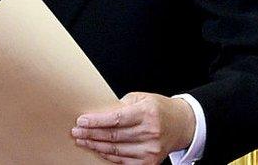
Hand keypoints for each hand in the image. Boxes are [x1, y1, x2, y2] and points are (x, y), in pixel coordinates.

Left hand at [72, 92, 194, 163]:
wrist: (181, 125)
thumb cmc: (159, 109)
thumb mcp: (143, 98)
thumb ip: (122, 106)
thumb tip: (99, 114)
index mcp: (148, 112)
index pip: (117, 119)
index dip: (97, 121)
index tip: (82, 121)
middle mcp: (151, 132)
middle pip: (113, 136)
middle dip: (91, 134)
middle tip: (76, 132)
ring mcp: (151, 149)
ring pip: (116, 150)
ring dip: (96, 146)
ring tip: (83, 141)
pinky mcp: (150, 162)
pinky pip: (122, 161)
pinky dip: (108, 156)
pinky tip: (98, 150)